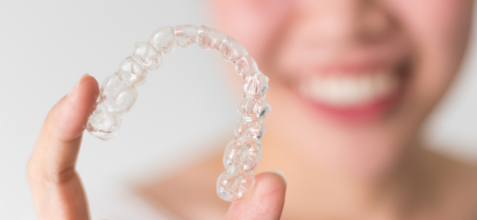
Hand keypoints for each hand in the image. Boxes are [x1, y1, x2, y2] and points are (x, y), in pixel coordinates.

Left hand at [27, 74, 286, 219]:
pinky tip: (86, 146)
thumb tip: (272, 183)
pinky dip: (69, 169)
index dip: (63, 128)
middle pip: (45, 177)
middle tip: (88, 87)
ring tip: (84, 103)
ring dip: (61, 146)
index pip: (52, 180)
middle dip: (61, 128)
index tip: (86, 85)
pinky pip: (64, 201)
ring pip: (52, 190)